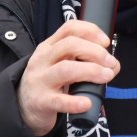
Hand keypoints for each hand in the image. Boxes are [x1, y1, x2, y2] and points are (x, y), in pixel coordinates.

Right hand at [17, 20, 119, 136]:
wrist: (23, 108)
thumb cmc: (49, 82)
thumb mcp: (60, 63)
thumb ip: (83, 59)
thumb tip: (113, 65)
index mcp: (49, 46)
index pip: (69, 28)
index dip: (91, 31)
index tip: (106, 42)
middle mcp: (43, 60)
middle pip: (69, 45)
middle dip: (95, 52)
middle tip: (111, 63)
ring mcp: (40, 80)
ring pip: (65, 69)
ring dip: (90, 71)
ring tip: (106, 76)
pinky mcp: (41, 102)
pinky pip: (59, 100)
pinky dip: (75, 101)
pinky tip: (87, 102)